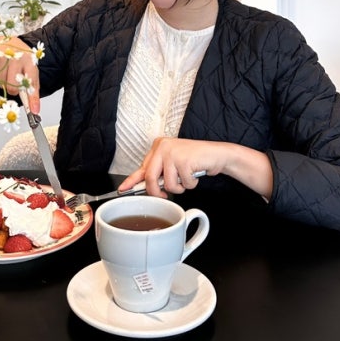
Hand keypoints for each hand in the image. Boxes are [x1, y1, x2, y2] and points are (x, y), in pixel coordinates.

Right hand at [0, 36, 40, 112]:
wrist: (6, 43)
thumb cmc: (20, 59)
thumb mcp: (30, 70)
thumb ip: (33, 90)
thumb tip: (35, 109)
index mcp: (30, 60)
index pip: (32, 82)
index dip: (32, 98)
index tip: (34, 111)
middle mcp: (17, 57)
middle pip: (13, 87)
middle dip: (14, 89)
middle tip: (14, 81)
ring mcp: (3, 57)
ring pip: (3, 84)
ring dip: (5, 83)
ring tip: (8, 72)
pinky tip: (1, 69)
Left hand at [117, 137, 273, 199]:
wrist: (217, 154)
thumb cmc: (195, 161)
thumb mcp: (173, 163)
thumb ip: (159, 172)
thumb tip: (142, 186)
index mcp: (158, 146)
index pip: (142, 167)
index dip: (131, 181)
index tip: (122, 189)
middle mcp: (163, 146)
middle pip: (151, 178)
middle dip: (158, 192)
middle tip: (166, 194)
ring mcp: (173, 152)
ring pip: (168, 184)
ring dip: (180, 187)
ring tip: (187, 178)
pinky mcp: (184, 160)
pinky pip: (183, 184)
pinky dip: (191, 185)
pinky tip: (195, 175)